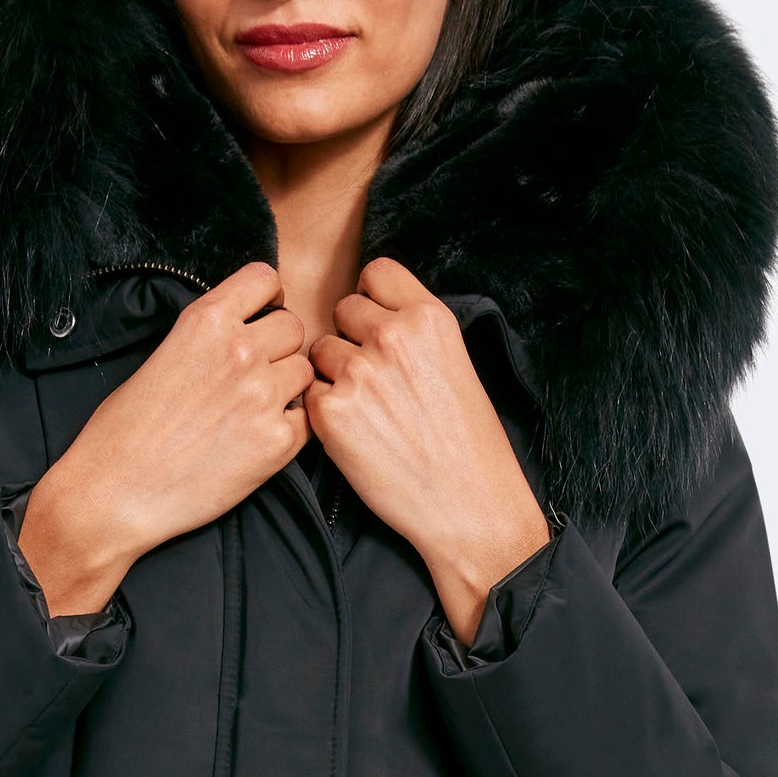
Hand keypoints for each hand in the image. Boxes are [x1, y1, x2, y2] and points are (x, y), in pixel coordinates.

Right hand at [17, 263, 313, 612]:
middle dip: (279, 345)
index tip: (261, 316)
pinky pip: (307, 418)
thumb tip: (242, 331)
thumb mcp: (160, 356)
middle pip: (293, 326)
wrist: (114, 493)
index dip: (267, 298)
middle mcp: (240, 351)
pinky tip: (258, 437)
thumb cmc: (122, 431)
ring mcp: (263, 396)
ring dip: (288, 385)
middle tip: (255, 372)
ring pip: (304, 371)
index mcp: (205, 322)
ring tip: (255, 408)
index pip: (264, 278)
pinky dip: (291, 425)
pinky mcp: (277, 442)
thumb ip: (207, 338)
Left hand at [306, 257, 549, 645]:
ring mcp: (357, 373)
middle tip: (375, 378)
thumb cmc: (468, 441)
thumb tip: (372, 314)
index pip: (376, 272)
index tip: (377, 323)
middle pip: (342, 310)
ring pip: (320, 352)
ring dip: (333, 375)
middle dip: (351, 337)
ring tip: (369, 411)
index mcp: (429, 318)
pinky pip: (309, 394)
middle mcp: (392, 337)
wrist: (468, 504)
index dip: (372, 299)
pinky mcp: (330, 414)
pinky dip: (323, 412)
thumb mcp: (456, 364)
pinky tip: (355, 434)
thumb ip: (415, 332)